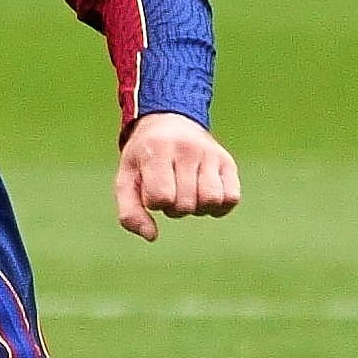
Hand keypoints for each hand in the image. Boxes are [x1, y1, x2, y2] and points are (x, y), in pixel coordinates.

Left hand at [113, 113, 241, 240]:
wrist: (169, 120)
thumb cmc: (144, 157)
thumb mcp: (126, 179)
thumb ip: (130, 212)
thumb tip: (152, 236)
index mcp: (158, 150)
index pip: (161, 197)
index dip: (154, 203)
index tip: (151, 191)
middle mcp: (187, 149)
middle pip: (185, 204)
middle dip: (174, 208)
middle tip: (169, 191)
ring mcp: (210, 154)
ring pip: (211, 201)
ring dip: (197, 209)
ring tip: (187, 194)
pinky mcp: (227, 161)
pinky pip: (232, 198)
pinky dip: (219, 206)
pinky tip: (205, 197)